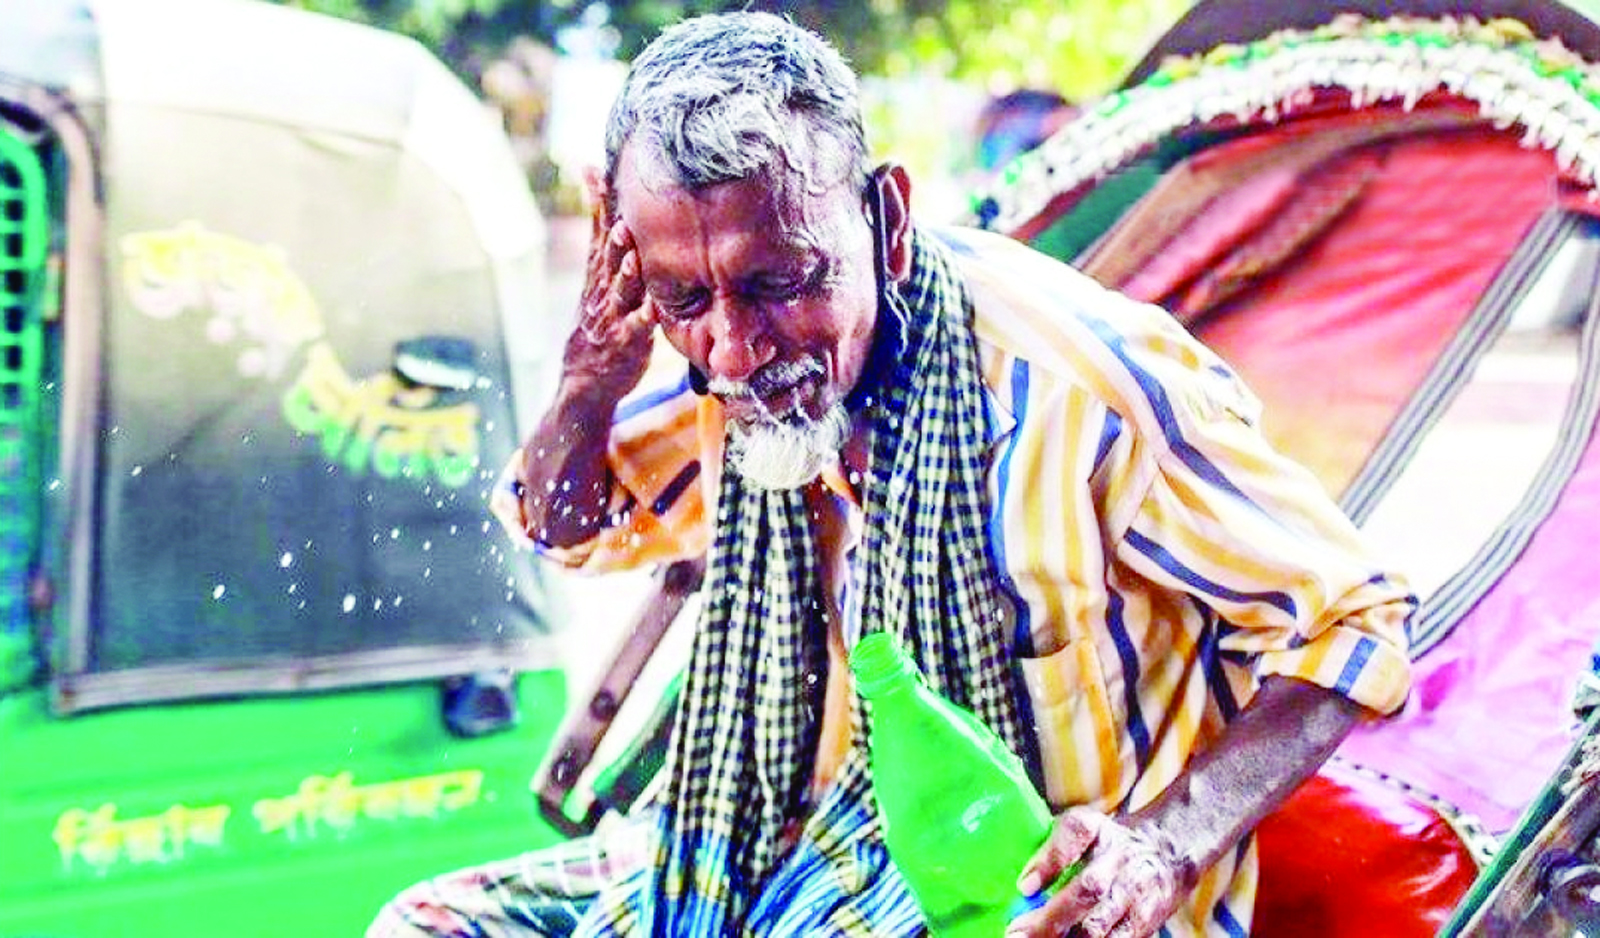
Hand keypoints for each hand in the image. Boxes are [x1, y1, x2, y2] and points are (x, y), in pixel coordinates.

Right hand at [563, 168, 654, 398]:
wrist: (583, 382)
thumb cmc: (599, 327)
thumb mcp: (597, 286)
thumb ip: (605, 250)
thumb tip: (606, 212)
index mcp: (598, 276)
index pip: (596, 233)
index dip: (596, 203)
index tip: (593, 169)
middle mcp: (601, 292)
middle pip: (606, 257)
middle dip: (611, 233)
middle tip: (617, 208)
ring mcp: (610, 318)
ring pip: (618, 291)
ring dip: (625, 272)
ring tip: (630, 252)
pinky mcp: (623, 345)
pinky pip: (634, 331)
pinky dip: (642, 320)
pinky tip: (652, 310)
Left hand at [1006, 807, 1184, 937]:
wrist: (1168, 853)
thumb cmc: (1110, 843)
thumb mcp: (1084, 828)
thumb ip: (1054, 850)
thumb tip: (1025, 887)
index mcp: (1098, 830)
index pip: (1075, 833)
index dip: (1050, 860)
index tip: (1024, 887)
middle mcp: (1120, 859)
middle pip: (1088, 889)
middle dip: (1050, 918)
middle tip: (1017, 933)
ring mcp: (1135, 893)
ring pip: (1100, 925)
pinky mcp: (1146, 922)